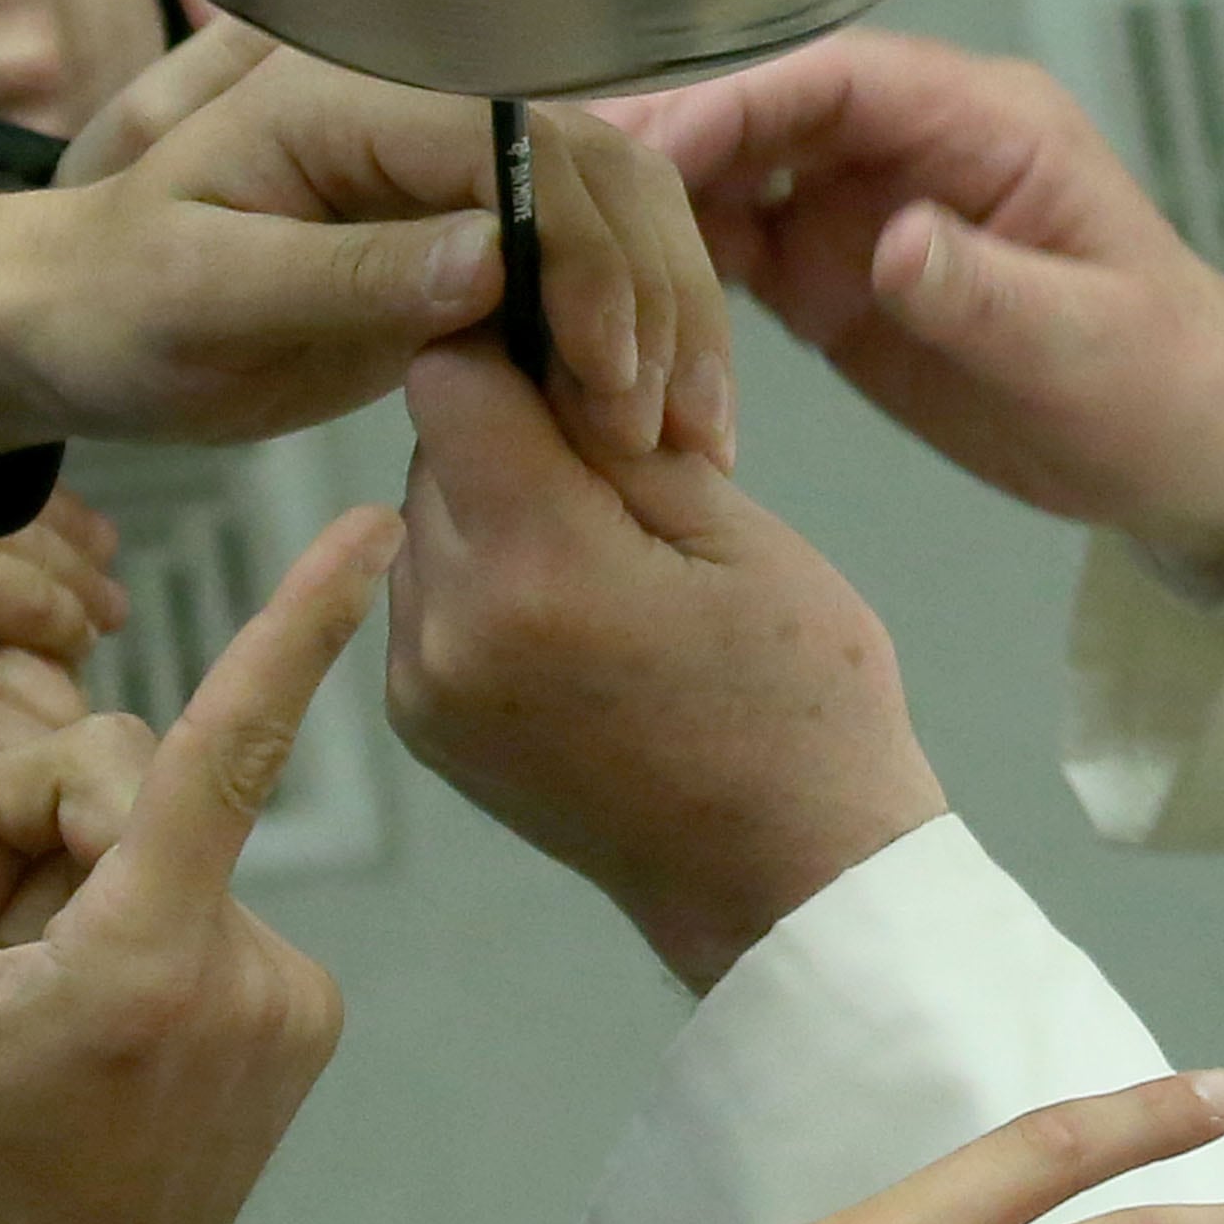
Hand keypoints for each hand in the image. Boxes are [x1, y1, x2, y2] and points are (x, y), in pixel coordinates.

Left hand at [0, 34, 734, 466]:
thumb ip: (346, 275)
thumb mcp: (206, 297)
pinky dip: (643, 332)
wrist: (80, 319)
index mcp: (347, 87)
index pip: (517, 145)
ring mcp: (462, 157)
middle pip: (600, 166)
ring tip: (686, 441)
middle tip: (664, 433)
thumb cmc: (115, 307)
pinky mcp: (484, 219)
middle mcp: (425, 97)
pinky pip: (599, 254)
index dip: (584, 256)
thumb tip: (497, 260)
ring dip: (671, 318)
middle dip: (652, 295)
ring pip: (624, 206)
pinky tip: (663, 421)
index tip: (608, 378)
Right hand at [0, 506, 392, 1223]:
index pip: (231, 747)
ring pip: (164, 855)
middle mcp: (251, 963)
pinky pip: (202, 916)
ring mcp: (292, 997)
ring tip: (19, 1011)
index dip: (301, 623)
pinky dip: (133, 942)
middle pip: (130, 790)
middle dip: (33, 831)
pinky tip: (81, 1031)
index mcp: (151, 952)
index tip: (375, 531)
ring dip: (79, 897)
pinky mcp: (304, 1023)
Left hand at [389, 339, 933, 988]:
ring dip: (501, 500)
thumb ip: (626, 437)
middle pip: (437, 444)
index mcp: (536, 566)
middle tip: (628, 458)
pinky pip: (430, 592)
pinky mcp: (422, 723)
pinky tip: (582, 607)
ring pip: (428, 515)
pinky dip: (490, 572)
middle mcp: (448, 626)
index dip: (512, 339)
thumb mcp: (740, 538)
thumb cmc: (801, 703)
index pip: (452, 379)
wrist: (783, 884)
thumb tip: (549, 345)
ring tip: (614, 547)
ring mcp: (422, 686)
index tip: (583, 346)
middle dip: (520, 425)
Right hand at [607, 35, 1223, 585]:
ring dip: (641, 202)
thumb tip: (896, 241)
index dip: (735, 102)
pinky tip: (592, 298)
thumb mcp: (1085, 341)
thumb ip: (987, 289)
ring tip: (541, 240)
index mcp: (980, 123)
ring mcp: (860, 207)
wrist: (1185, 445)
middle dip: (657, 140)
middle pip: (757, 111)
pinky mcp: (832, 275)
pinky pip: (728, 249)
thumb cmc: (1162, 378)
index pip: (834, 79)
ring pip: (725, 174)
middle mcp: (907, 147)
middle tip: (549, 186)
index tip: (647, 150)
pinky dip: (662, 267)